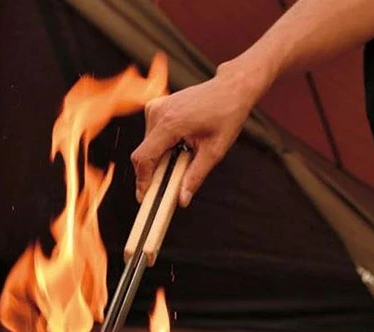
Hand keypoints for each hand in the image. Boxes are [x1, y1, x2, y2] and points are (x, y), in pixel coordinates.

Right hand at [131, 61, 265, 206]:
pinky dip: (162, 146)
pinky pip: (152, 135)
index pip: (144, 158)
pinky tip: (181, 144)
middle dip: (155, 172)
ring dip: (160, 158)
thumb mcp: (214, 151)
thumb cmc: (226, 114)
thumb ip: (195, 177)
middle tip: (172, 184)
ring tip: (185, 155)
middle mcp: (158, 113)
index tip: (145, 197)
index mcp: (170, 123)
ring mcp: (155, 107)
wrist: (231, 88)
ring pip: (147, 146)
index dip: (142, 180)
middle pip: (144, 154)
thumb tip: (182, 200)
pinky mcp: (156, 106)